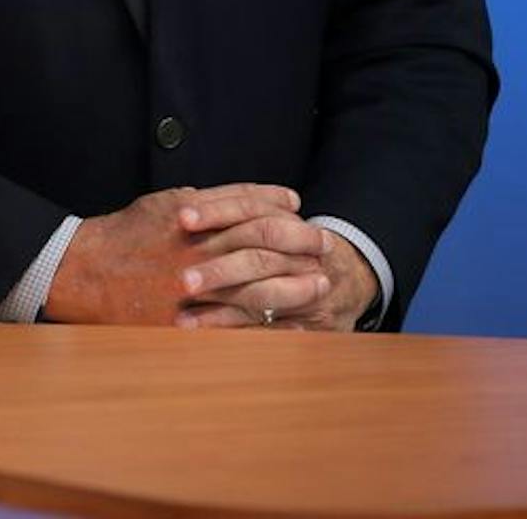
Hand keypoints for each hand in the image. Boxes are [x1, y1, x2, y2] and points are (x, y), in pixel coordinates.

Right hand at [44, 184, 330, 326]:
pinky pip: (235, 323)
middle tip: (325, 247)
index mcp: (190, 216)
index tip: (302, 212)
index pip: (248, 206)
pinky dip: (267, 323)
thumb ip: (210, 199)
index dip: (280, 207)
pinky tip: (290, 321)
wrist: (81, 271)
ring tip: (319, 285)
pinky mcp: (184, 319)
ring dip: (293, 284)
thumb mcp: (163, 202)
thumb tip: (257, 198)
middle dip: (299, 243)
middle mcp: (193, 248)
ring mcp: (190, 286)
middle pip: (261, 242)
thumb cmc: (125, 234)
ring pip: (255, 284)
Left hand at [179, 224, 378, 331]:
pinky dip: (226, 326)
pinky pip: (262, 327)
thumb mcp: (279, 219)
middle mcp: (303, 258)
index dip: (217, 211)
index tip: (182, 217)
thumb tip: (187, 198)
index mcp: (293, 225)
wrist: (346, 282)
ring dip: (218, 302)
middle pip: (258, 259)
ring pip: (260, 295)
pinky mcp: (306, 324)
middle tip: (182, 276)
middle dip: (219, 269)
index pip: (254, 211)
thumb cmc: (298, 246)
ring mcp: (306, 293)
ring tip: (180, 306)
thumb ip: (242, 211)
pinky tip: (193, 325)